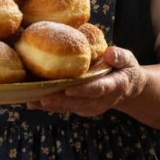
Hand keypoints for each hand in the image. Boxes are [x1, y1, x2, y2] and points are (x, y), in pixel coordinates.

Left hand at [25, 45, 142, 116]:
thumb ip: (119, 56)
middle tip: (42, 97)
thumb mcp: (128, 60)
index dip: (83, 90)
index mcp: (114, 86)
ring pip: (68, 107)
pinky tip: (31, 102)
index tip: (68, 89)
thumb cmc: (124, 69)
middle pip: (78, 102)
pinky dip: (47, 106)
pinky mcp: (80, 108)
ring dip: (50, 105)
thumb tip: (108, 53)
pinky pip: (63, 108)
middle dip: (60, 100)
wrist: (127, 89)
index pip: (98, 89)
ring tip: (31, 100)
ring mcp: (89, 107)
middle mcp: (100, 101)